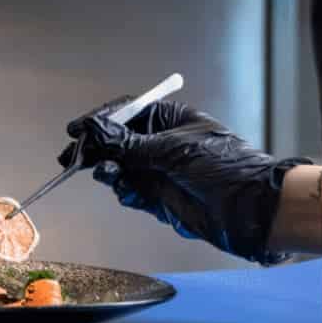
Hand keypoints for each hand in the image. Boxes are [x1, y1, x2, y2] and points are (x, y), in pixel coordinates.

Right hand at [59, 97, 303, 263]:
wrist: (248, 209)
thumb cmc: (222, 167)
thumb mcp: (171, 149)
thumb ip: (128, 143)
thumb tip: (94, 129)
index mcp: (170, 120)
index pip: (126, 112)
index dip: (100, 120)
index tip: (78, 129)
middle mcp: (162, 143)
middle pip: (117, 141)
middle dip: (96, 149)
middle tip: (73, 157)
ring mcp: (159, 170)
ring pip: (119, 167)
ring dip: (108, 171)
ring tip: (106, 175)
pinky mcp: (158, 197)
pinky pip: (129, 190)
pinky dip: (123, 190)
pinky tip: (125, 189)